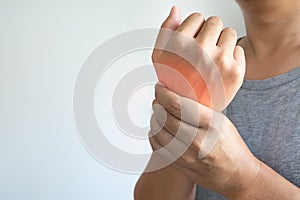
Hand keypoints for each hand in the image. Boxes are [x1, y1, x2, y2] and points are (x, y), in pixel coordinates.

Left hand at [149, 84, 260, 198]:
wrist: (237, 176)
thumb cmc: (230, 146)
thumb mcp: (221, 120)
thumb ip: (199, 109)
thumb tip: (177, 93)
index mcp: (211, 124)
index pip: (177, 104)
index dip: (163, 93)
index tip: (160, 88)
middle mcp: (197, 140)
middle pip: (164, 117)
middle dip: (157, 104)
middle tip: (158, 100)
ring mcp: (187, 155)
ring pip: (158, 132)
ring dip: (154, 119)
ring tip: (159, 114)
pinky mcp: (180, 165)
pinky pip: (158, 146)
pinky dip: (155, 134)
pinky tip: (159, 129)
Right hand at [152, 7, 244, 110]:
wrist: (190, 113)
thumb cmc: (175, 84)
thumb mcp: (160, 57)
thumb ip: (166, 30)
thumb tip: (176, 9)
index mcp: (179, 45)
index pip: (197, 17)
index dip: (194, 31)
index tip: (191, 45)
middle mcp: (199, 51)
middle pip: (215, 21)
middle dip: (209, 34)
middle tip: (203, 53)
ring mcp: (219, 61)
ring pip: (229, 32)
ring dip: (222, 43)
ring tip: (212, 60)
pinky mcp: (236, 71)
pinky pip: (239, 49)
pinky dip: (232, 57)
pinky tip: (220, 69)